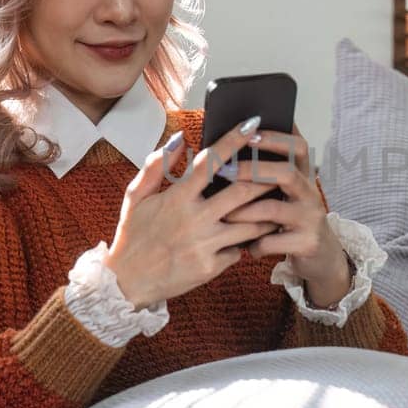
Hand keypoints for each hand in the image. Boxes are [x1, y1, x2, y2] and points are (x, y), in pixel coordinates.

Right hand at [103, 116, 282, 305]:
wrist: (127, 283)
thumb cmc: (133, 235)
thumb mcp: (136, 197)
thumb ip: (156, 165)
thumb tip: (180, 138)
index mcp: (177, 198)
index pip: (210, 162)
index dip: (233, 141)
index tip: (251, 124)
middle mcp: (194, 220)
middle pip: (243, 193)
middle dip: (265, 178)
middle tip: (281, 168)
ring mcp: (204, 245)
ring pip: (250, 224)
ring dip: (266, 212)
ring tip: (277, 203)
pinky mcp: (211, 268)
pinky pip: (238, 251)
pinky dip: (245, 243)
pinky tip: (252, 236)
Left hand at [219, 121, 353, 307]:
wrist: (322, 257)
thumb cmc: (292, 221)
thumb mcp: (287, 195)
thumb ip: (268, 177)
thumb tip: (230, 153)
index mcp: (304, 177)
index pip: (297, 146)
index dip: (274, 138)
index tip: (249, 131)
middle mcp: (310, 193)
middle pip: (287, 173)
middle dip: (253, 169)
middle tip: (227, 170)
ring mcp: (311, 218)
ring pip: (274, 209)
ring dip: (245, 211)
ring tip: (225, 215)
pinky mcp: (307, 243)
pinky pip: (273, 241)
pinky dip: (255, 244)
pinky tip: (246, 246)